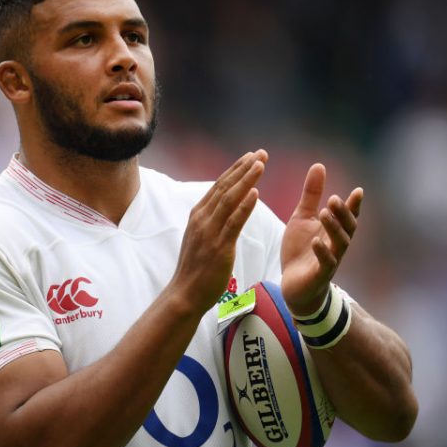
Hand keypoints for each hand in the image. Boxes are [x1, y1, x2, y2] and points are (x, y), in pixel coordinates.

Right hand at [169, 150, 266, 314]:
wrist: (185, 294)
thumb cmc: (195, 269)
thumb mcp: (200, 238)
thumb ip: (210, 221)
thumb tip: (222, 208)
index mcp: (198, 215)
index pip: (219, 186)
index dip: (236, 169)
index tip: (250, 156)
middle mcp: (202, 219)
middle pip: (225, 187)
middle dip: (244, 168)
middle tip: (261, 152)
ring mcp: (210, 233)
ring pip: (230, 199)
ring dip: (246, 179)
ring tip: (261, 164)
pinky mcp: (219, 247)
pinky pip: (233, 222)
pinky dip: (244, 206)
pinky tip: (255, 193)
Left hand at [281, 163, 362, 315]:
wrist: (293, 285)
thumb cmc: (301, 250)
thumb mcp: (303, 218)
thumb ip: (311, 195)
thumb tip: (319, 165)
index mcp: (333, 230)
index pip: (348, 216)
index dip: (354, 205)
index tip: (358, 191)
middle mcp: (336, 245)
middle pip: (347, 228)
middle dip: (343, 214)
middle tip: (334, 199)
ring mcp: (330, 260)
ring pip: (338, 244)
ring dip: (333, 228)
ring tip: (324, 213)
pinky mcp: (318, 275)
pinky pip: (325, 264)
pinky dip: (322, 252)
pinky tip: (316, 241)